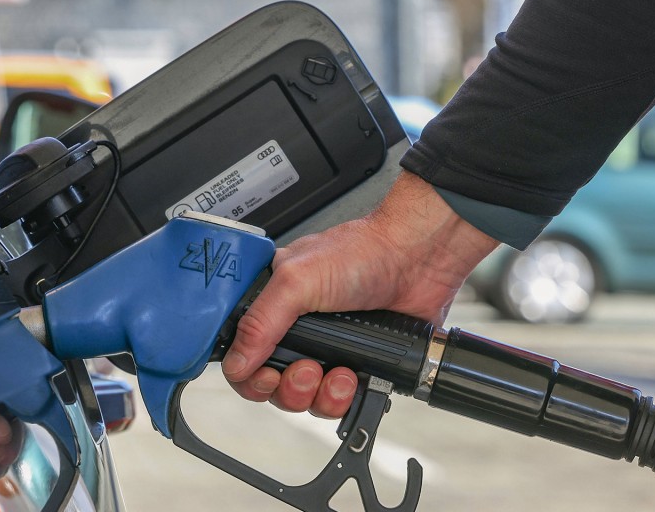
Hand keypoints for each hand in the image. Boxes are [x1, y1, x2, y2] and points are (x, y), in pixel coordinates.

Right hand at [222, 171, 498, 417]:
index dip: (249, 374)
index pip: (242, 353)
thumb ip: (259, 323)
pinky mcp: (357, 364)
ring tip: (337, 373)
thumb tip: (236, 362)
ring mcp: (327, 348)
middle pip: (272, 384)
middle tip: (306, 370)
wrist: (418, 259)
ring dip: (318, 395)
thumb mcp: (296, 281)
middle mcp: (296, 329)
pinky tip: (354, 376)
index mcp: (273, 304)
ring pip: (305, 398)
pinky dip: (345, 397)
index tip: (266, 375)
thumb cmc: (362, 252)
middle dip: (288, 388)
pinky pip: (339, 401)